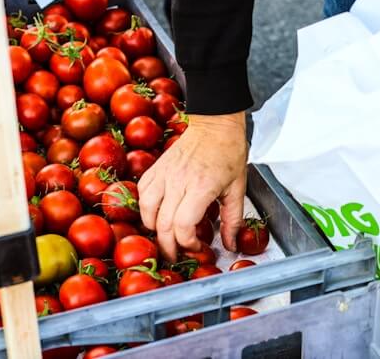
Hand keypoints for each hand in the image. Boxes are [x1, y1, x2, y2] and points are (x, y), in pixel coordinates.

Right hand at [138, 112, 247, 261]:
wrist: (215, 124)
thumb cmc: (229, 152)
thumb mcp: (238, 188)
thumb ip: (233, 220)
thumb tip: (230, 245)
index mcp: (202, 187)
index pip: (183, 225)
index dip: (187, 243)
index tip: (197, 246)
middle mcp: (179, 181)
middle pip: (163, 224)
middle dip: (168, 246)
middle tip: (176, 255)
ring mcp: (164, 173)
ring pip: (146, 209)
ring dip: (153, 228)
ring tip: (164, 236)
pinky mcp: (156, 167)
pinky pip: (141, 192)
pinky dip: (144, 207)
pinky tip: (156, 213)